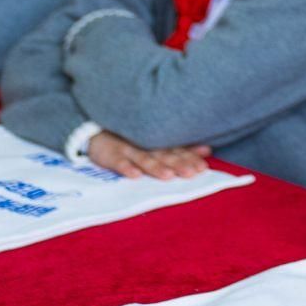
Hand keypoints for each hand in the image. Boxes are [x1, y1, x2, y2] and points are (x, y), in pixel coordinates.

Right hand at [87, 131, 212, 180]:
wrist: (97, 130)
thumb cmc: (134, 139)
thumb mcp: (157, 141)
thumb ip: (181, 147)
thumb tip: (208, 150)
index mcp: (159, 141)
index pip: (178, 150)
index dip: (190, 158)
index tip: (203, 167)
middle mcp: (146, 144)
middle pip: (165, 154)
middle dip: (179, 164)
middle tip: (192, 173)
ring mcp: (128, 148)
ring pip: (144, 158)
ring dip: (156, 167)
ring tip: (168, 176)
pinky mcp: (110, 154)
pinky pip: (118, 161)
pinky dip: (126, 167)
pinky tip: (135, 176)